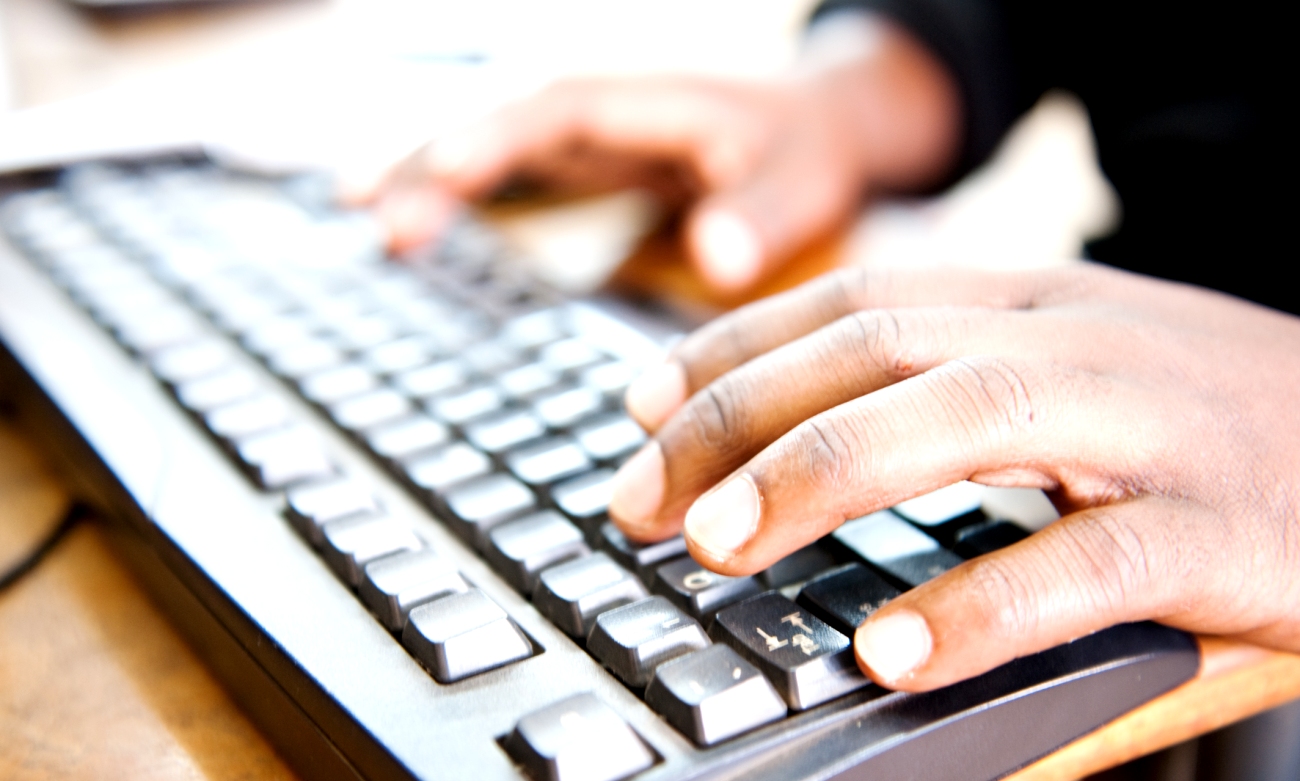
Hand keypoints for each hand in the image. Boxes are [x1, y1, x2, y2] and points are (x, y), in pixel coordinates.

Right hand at [352, 14, 958, 292]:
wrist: (808, 127)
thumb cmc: (803, 148)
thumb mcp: (804, 180)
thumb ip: (763, 216)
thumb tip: (718, 259)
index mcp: (647, 95)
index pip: (558, 104)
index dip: (501, 132)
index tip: (449, 166)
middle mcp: (594, 102)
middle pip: (492, 113)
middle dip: (430, 153)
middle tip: (371, 210)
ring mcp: (571, 128)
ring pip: (475, 134)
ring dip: (415, 169)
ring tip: (356, 214)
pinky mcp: (562, 158)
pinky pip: (488, 165)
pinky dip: (441, 189)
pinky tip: (398, 224)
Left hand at [607, 263, 1299, 690]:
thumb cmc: (1199, 416)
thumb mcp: (1062, 365)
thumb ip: (937, 382)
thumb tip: (791, 433)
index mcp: (1028, 299)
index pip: (851, 299)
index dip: (731, 350)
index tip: (640, 409)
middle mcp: (1073, 339)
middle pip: (876, 350)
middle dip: (738, 419)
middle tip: (642, 501)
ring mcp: (1147, 427)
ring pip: (965, 423)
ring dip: (822, 477)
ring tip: (721, 546)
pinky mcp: (1218, 532)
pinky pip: (1083, 566)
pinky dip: (976, 606)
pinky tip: (887, 648)